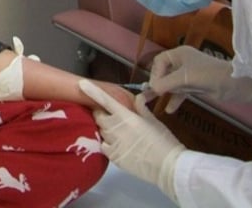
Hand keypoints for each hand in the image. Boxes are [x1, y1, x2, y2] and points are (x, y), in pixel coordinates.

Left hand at [79, 79, 184, 202]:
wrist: (169, 167)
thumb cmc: (164, 141)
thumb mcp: (154, 121)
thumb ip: (141, 108)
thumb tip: (137, 97)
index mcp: (127, 116)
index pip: (105, 101)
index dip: (92, 91)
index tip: (81, 84)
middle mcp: (116, 128)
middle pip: (99, 117)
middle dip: (101, 114)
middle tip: (112, 117)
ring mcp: (114, 143)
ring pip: (101, 131)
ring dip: (106, 130)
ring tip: (119, 134)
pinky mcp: (114, 157)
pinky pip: (103, 146)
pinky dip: (107, 144)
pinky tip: (118, 145)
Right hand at [148, 45, 251, 112]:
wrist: (238, 85)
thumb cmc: (211, 75)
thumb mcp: (186, 78)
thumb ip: (167, 83)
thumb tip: (151, 89)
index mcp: (180, 54)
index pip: (159, 62)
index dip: (155, 74)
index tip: (155, 87)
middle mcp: (183, 63)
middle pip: (163, 73)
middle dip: (156, 84)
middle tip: (146, 96)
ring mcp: (190, 75)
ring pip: (171, 84)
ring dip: (164, 93)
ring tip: (150, 103)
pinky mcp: (196, 86)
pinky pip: (181, 92)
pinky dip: (175, 100)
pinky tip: (169, 109)